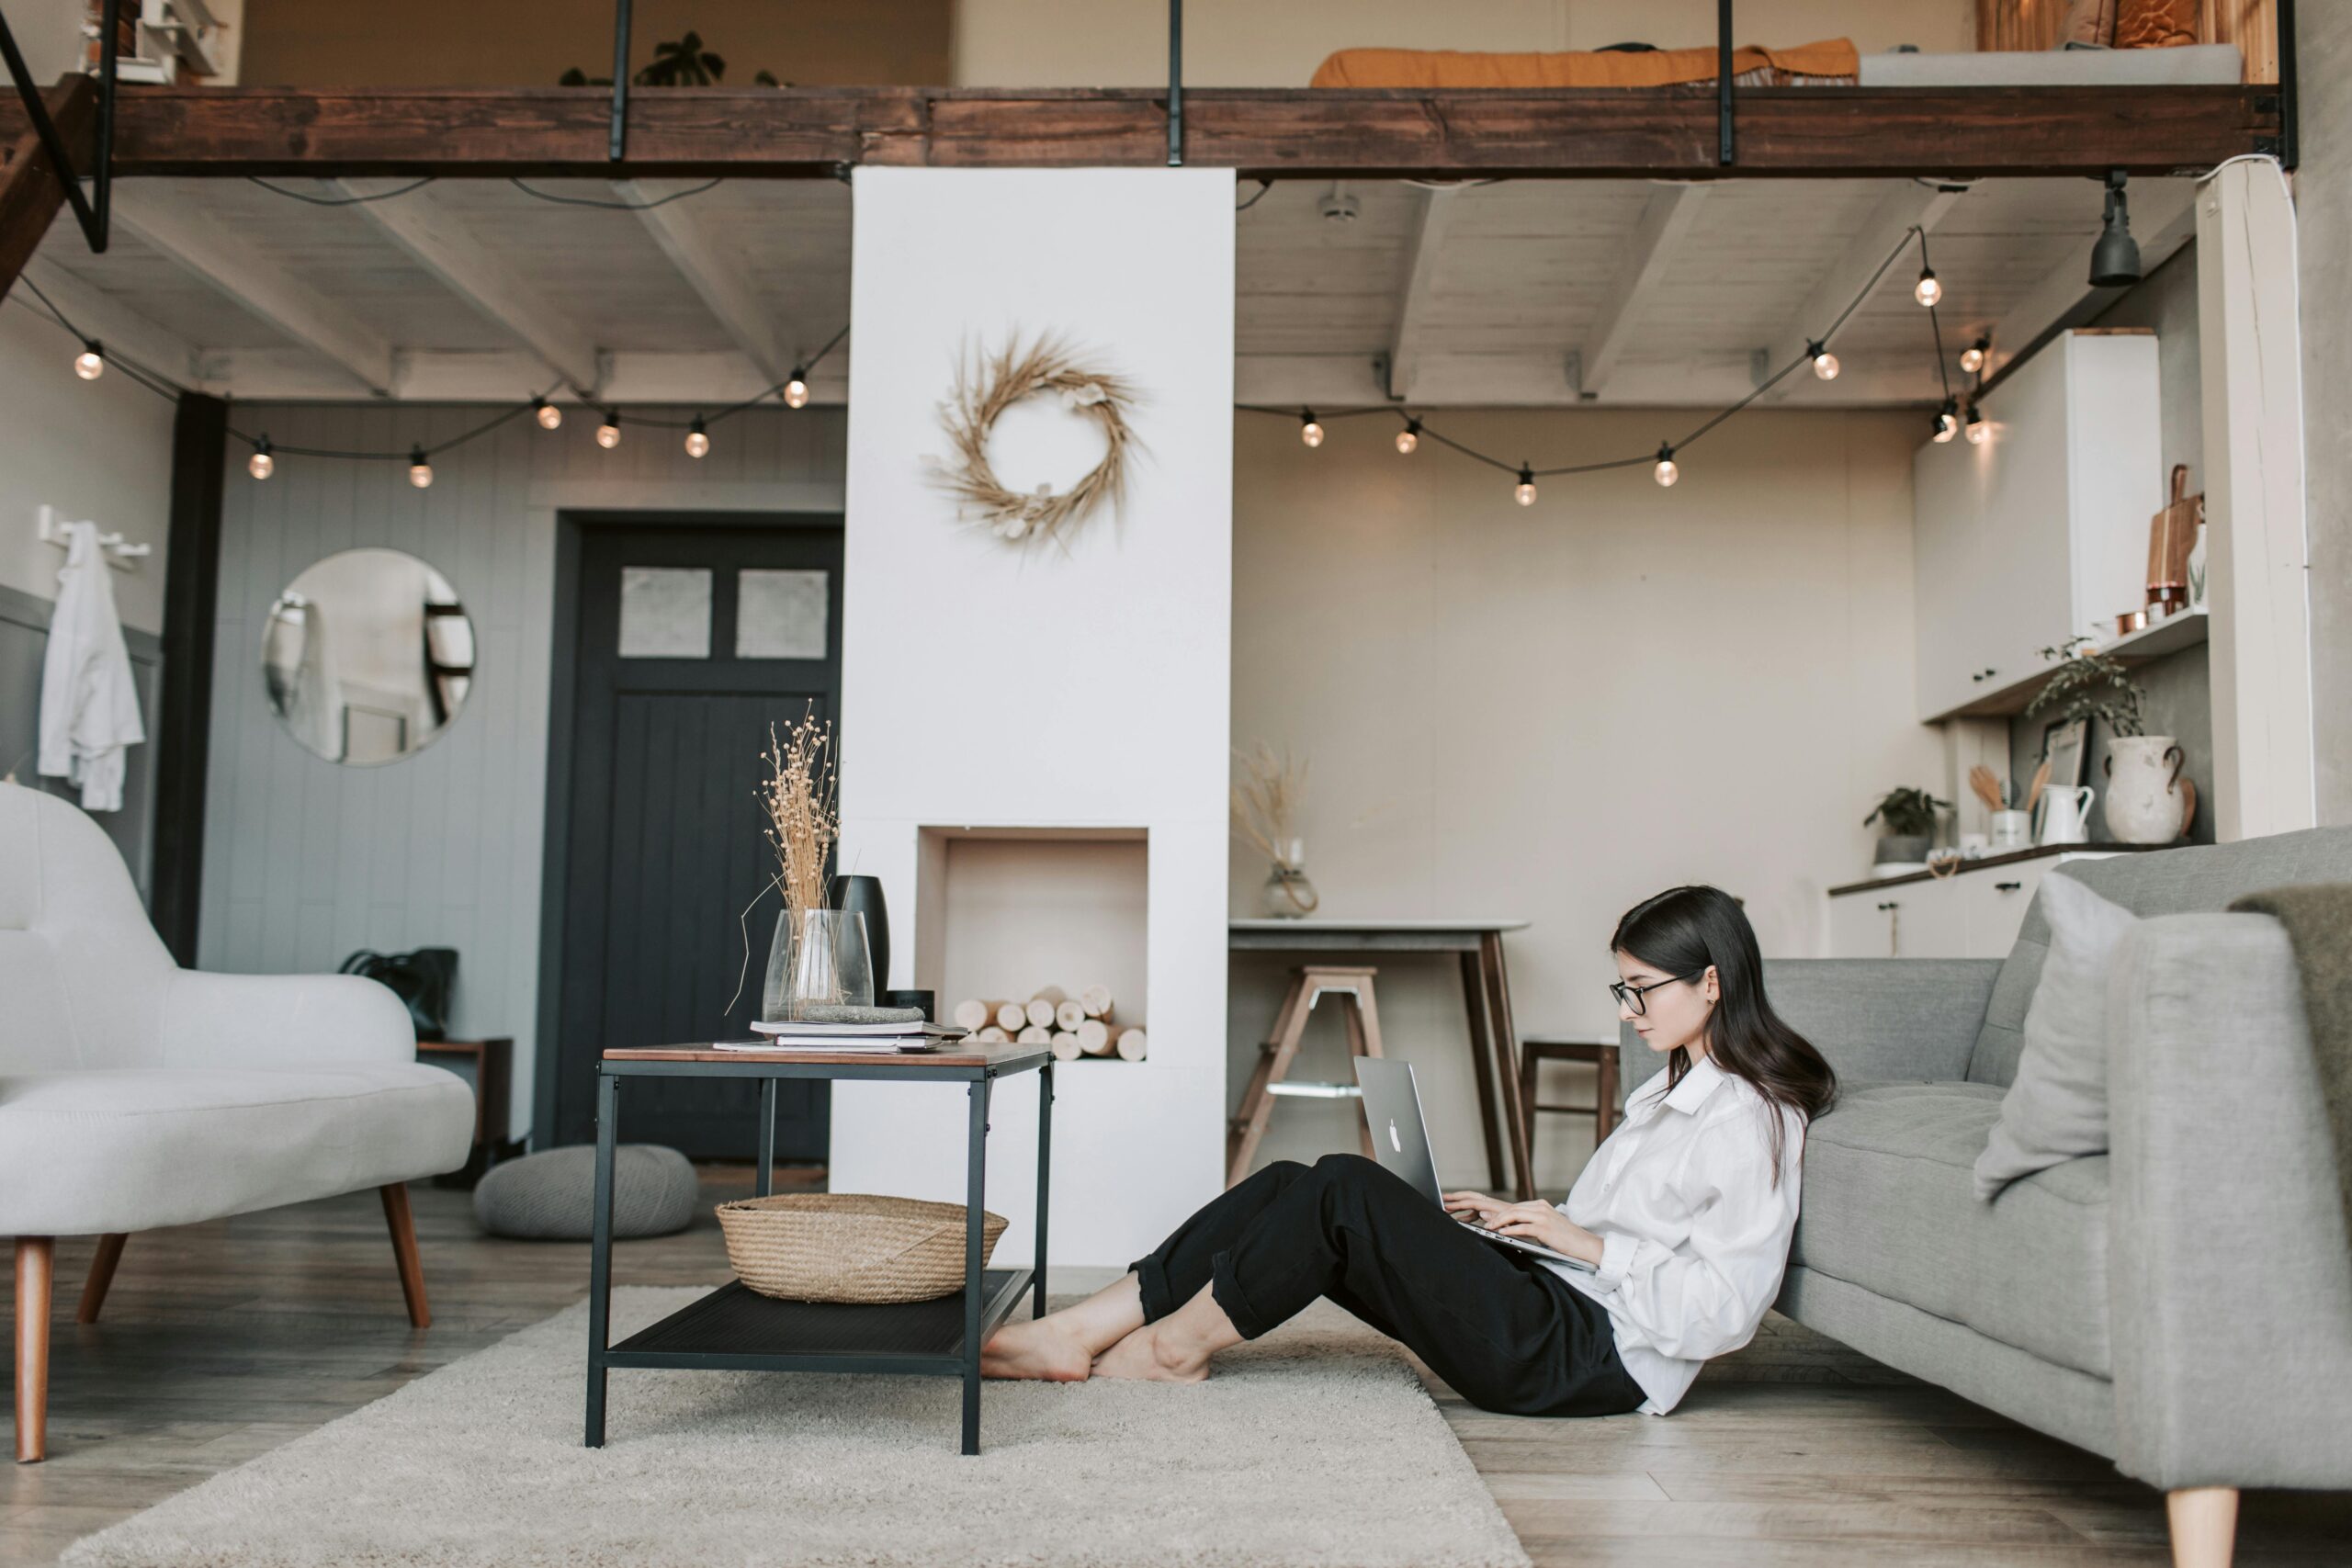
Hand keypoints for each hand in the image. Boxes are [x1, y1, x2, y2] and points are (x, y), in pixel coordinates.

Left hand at [1443, 1190, 1603, 1265]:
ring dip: (1498, 1221)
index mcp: (1541, 1206)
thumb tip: (1512, 1228)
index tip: (1486, 1217)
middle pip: (1512, 1208)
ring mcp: (1543, 1216)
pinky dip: (1510, 1229)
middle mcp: (1541, 1208)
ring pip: (1515, 1215)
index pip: (1515, 1207)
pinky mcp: (1545, 1228)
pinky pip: (1523, 1227)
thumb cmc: (1565, 1240)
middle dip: (1495, 1215)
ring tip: (1487, 1227)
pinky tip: (1500, 1234)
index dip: (1499, 1212)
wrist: (1585, 1245)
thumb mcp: (1547, 1228)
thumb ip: (1531, 1224)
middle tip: (1482, 1222)